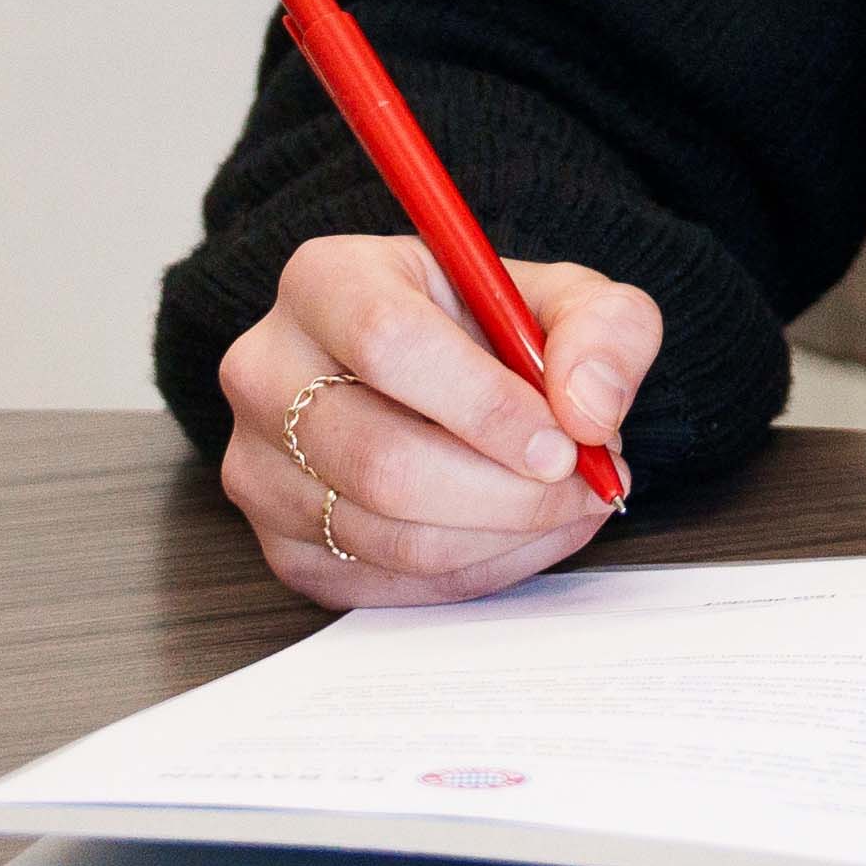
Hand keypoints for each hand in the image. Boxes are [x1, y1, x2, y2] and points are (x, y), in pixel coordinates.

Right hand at [217, 229, 656, 608]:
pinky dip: (478, 570)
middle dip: (506, 491)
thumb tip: (589, 411)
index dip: (485, 406)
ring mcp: (261, 468)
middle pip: (381, 459)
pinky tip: (524, 533)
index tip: (563, 442)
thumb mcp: (563, 297)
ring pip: (387, 534)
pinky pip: (387, 584)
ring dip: (503, 535)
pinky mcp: (284, 547)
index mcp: (326, 281)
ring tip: (568, 503)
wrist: (436, 376)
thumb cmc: (487, 329)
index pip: (387, 344)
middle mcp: (266, 372)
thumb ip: (604, 329)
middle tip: (584, 485)